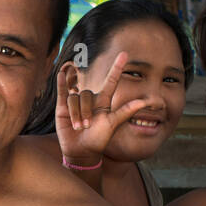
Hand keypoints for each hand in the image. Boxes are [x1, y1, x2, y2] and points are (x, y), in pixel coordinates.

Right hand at [54, 50, 149, 166]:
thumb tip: (144, 102)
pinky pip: (63, 92)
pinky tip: (61, 74)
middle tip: (87, 127)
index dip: (117, 68)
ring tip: (78, 127)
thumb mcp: (112, 124)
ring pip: (74, 98)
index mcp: (104, 101)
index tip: (125, 54)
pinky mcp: (63, 107)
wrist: (82, 151)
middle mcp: (91, 99)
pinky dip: (61, 83)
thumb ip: (125, 111)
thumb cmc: (99, 139)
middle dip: (86, 112)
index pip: (111, 81)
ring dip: (76, 114)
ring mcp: (76, 102)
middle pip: (86, 94)